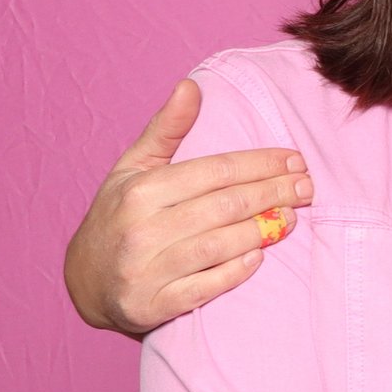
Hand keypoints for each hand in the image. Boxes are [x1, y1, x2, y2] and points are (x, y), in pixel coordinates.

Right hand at [65, 80, 314, 334]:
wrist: (85, 280)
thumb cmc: (119, 214)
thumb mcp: (133, 168)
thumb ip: (166, 129)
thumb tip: (191, 86)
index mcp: (141, 190)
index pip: (216, 171)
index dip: (261, 164)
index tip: (296, 159)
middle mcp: (142, 229)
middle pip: (225, 206)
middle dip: (273, 193)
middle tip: (306, 187)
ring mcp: (146, 270)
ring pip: (220, 245)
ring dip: (263, 230)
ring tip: (291, 218)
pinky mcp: (153, 305)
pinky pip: (206, 287)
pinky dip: (237, 271)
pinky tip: (258, 255)